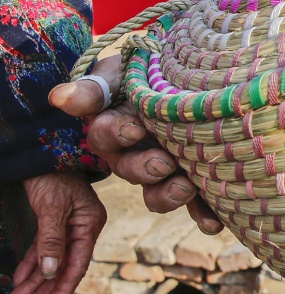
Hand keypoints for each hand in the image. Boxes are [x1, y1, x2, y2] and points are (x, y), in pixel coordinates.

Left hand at [9, 172, 105, 293]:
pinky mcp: (52, 223)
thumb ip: (53, 240)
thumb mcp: (52, 208)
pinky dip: (30, 266)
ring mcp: (67, 226)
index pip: (77, 264)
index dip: (62, 289)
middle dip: (44, 292)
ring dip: (34, 283)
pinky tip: (19, 281)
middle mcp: (81, 227)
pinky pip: (42, 251)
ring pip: (51, 262)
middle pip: (63, 267)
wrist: (40, 152)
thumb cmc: (52, 176)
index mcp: (89, 223)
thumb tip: (51, 273)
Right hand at [48, 55, 222, 234]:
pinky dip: (204, 213)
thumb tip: (61, 98)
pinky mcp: (190, 179)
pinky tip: (215, 223)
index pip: (106, 135)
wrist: (182, 76)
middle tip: (163, 164)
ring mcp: (163, 168)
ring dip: (171, 195)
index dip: (118, 134)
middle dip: (146, 169)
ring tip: (187, 189)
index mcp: (114, 128)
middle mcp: (134, 154)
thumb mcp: (119, 72)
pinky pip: (194, 201)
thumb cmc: (142, 71)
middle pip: (132, 169)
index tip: (134, 130)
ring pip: (158, 191)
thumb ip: (95, 87)